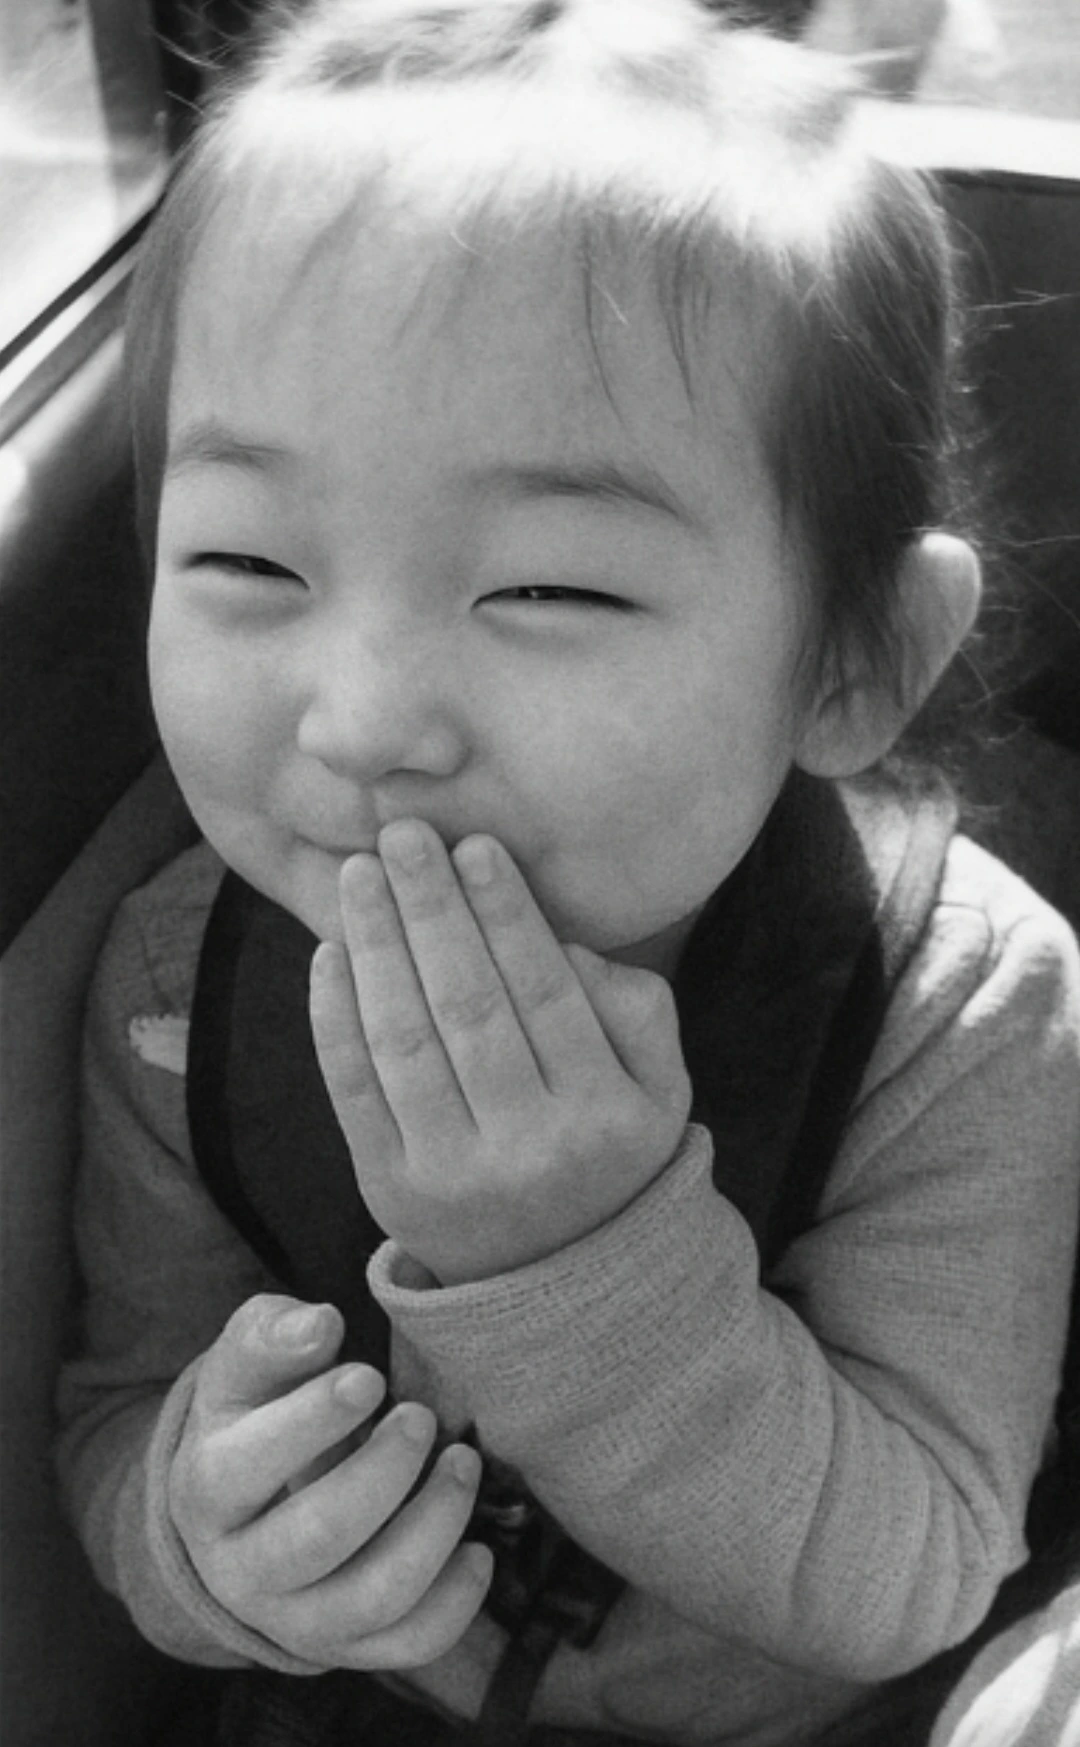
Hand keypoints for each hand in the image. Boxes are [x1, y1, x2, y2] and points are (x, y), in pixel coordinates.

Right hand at [169, 1293, 491, 1667]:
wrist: (242, 1505)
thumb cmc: (254, 1411)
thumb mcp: (246, 1364)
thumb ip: (275, 1335)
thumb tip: (321, 1326)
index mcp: (207, 1490)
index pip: (248, 1466)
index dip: (314, 1420)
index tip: (369, 1377)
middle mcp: (241, 1570)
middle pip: (318, 1535)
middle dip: (385, 1472)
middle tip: (421, 1417)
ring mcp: (294, 1620)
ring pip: (373, 1596)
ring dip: (434, 1526)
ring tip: (462, 1462)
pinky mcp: (345, 1648)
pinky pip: (408, 1645)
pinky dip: (455, 1601)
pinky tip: (477, 1548)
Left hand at [309, 821, 691, 1284]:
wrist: (560, 1284)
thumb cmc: (610, 1153)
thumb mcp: (662, 1091)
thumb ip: (638, 1010)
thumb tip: (564, 944)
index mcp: (604, 1115)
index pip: (546, 992)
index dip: (507, 913)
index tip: (475, 845)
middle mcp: (529, 1148)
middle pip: (468, 1005)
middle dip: (430, 909)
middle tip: (402, 835)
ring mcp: (452, 1174)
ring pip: (404, 1041)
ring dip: (374, 946)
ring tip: (359, 874)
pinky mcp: (389, 1191)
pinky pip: (353, 1091)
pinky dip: (332, 1019)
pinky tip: (329, 953)